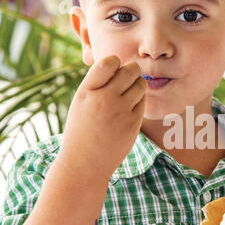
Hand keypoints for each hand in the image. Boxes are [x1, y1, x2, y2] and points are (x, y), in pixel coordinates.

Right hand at [59, 55, 146, 179]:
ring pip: (140, 85)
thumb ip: (98, 83)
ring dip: (138, 85)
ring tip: (128, 94)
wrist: (85, 163)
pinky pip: (143, 102)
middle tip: (127, 78)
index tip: (114, 68)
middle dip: (132, 71)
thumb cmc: (82, 129)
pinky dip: (139, 101)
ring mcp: (120, 112)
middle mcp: (104, 99)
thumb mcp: (81, 102)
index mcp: (86, 91)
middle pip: (130, 70)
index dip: (115, 62)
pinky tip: (129, 109)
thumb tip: (121, 64)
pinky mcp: (133, 123)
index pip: (108, 62)